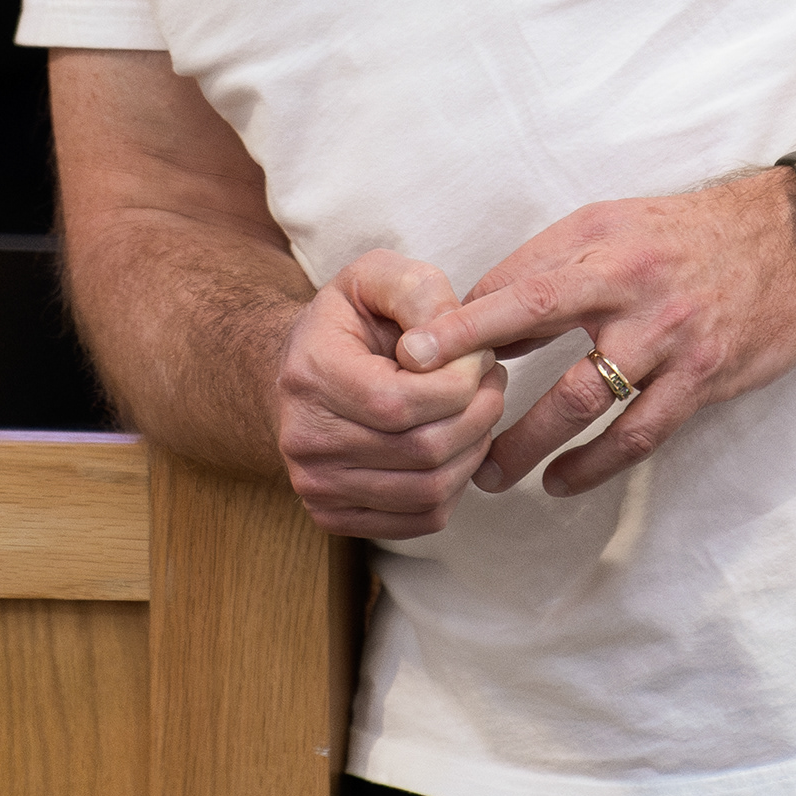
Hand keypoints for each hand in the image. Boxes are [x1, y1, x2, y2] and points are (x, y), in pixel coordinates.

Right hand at [276, 249, 511, 538]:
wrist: (303, 369)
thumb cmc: (352, 320)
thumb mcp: (381, 277)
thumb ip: (421, 294)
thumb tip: (439, 350)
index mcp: (310, 374)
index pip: (402, 402)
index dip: (461, 382)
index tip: (481, 356)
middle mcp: (304, 438)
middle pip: (424, 450)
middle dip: (480, 414)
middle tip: (492, 382)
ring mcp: (315, 485)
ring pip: (430, 490)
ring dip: (475, 450)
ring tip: (478, 409)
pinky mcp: (335, 516)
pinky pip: (422, 518)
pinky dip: (456, 485)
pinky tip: (455, 445)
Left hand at [393, 175, 795, 498]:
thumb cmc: (692, 234)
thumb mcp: (616, 225)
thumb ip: (550, 265)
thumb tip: (481, 310)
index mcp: (601, 243)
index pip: (517, 281)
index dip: (463, 320)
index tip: (411, 350)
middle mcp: (631, 284)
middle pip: (536, 326)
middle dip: (476, 370)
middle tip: (426, 411)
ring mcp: (670, 335)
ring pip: (585, 398)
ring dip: (531, 442)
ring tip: (491, 474)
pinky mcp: (704, 377)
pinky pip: (640, 434)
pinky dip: (595, 465)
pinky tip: (562, 482)